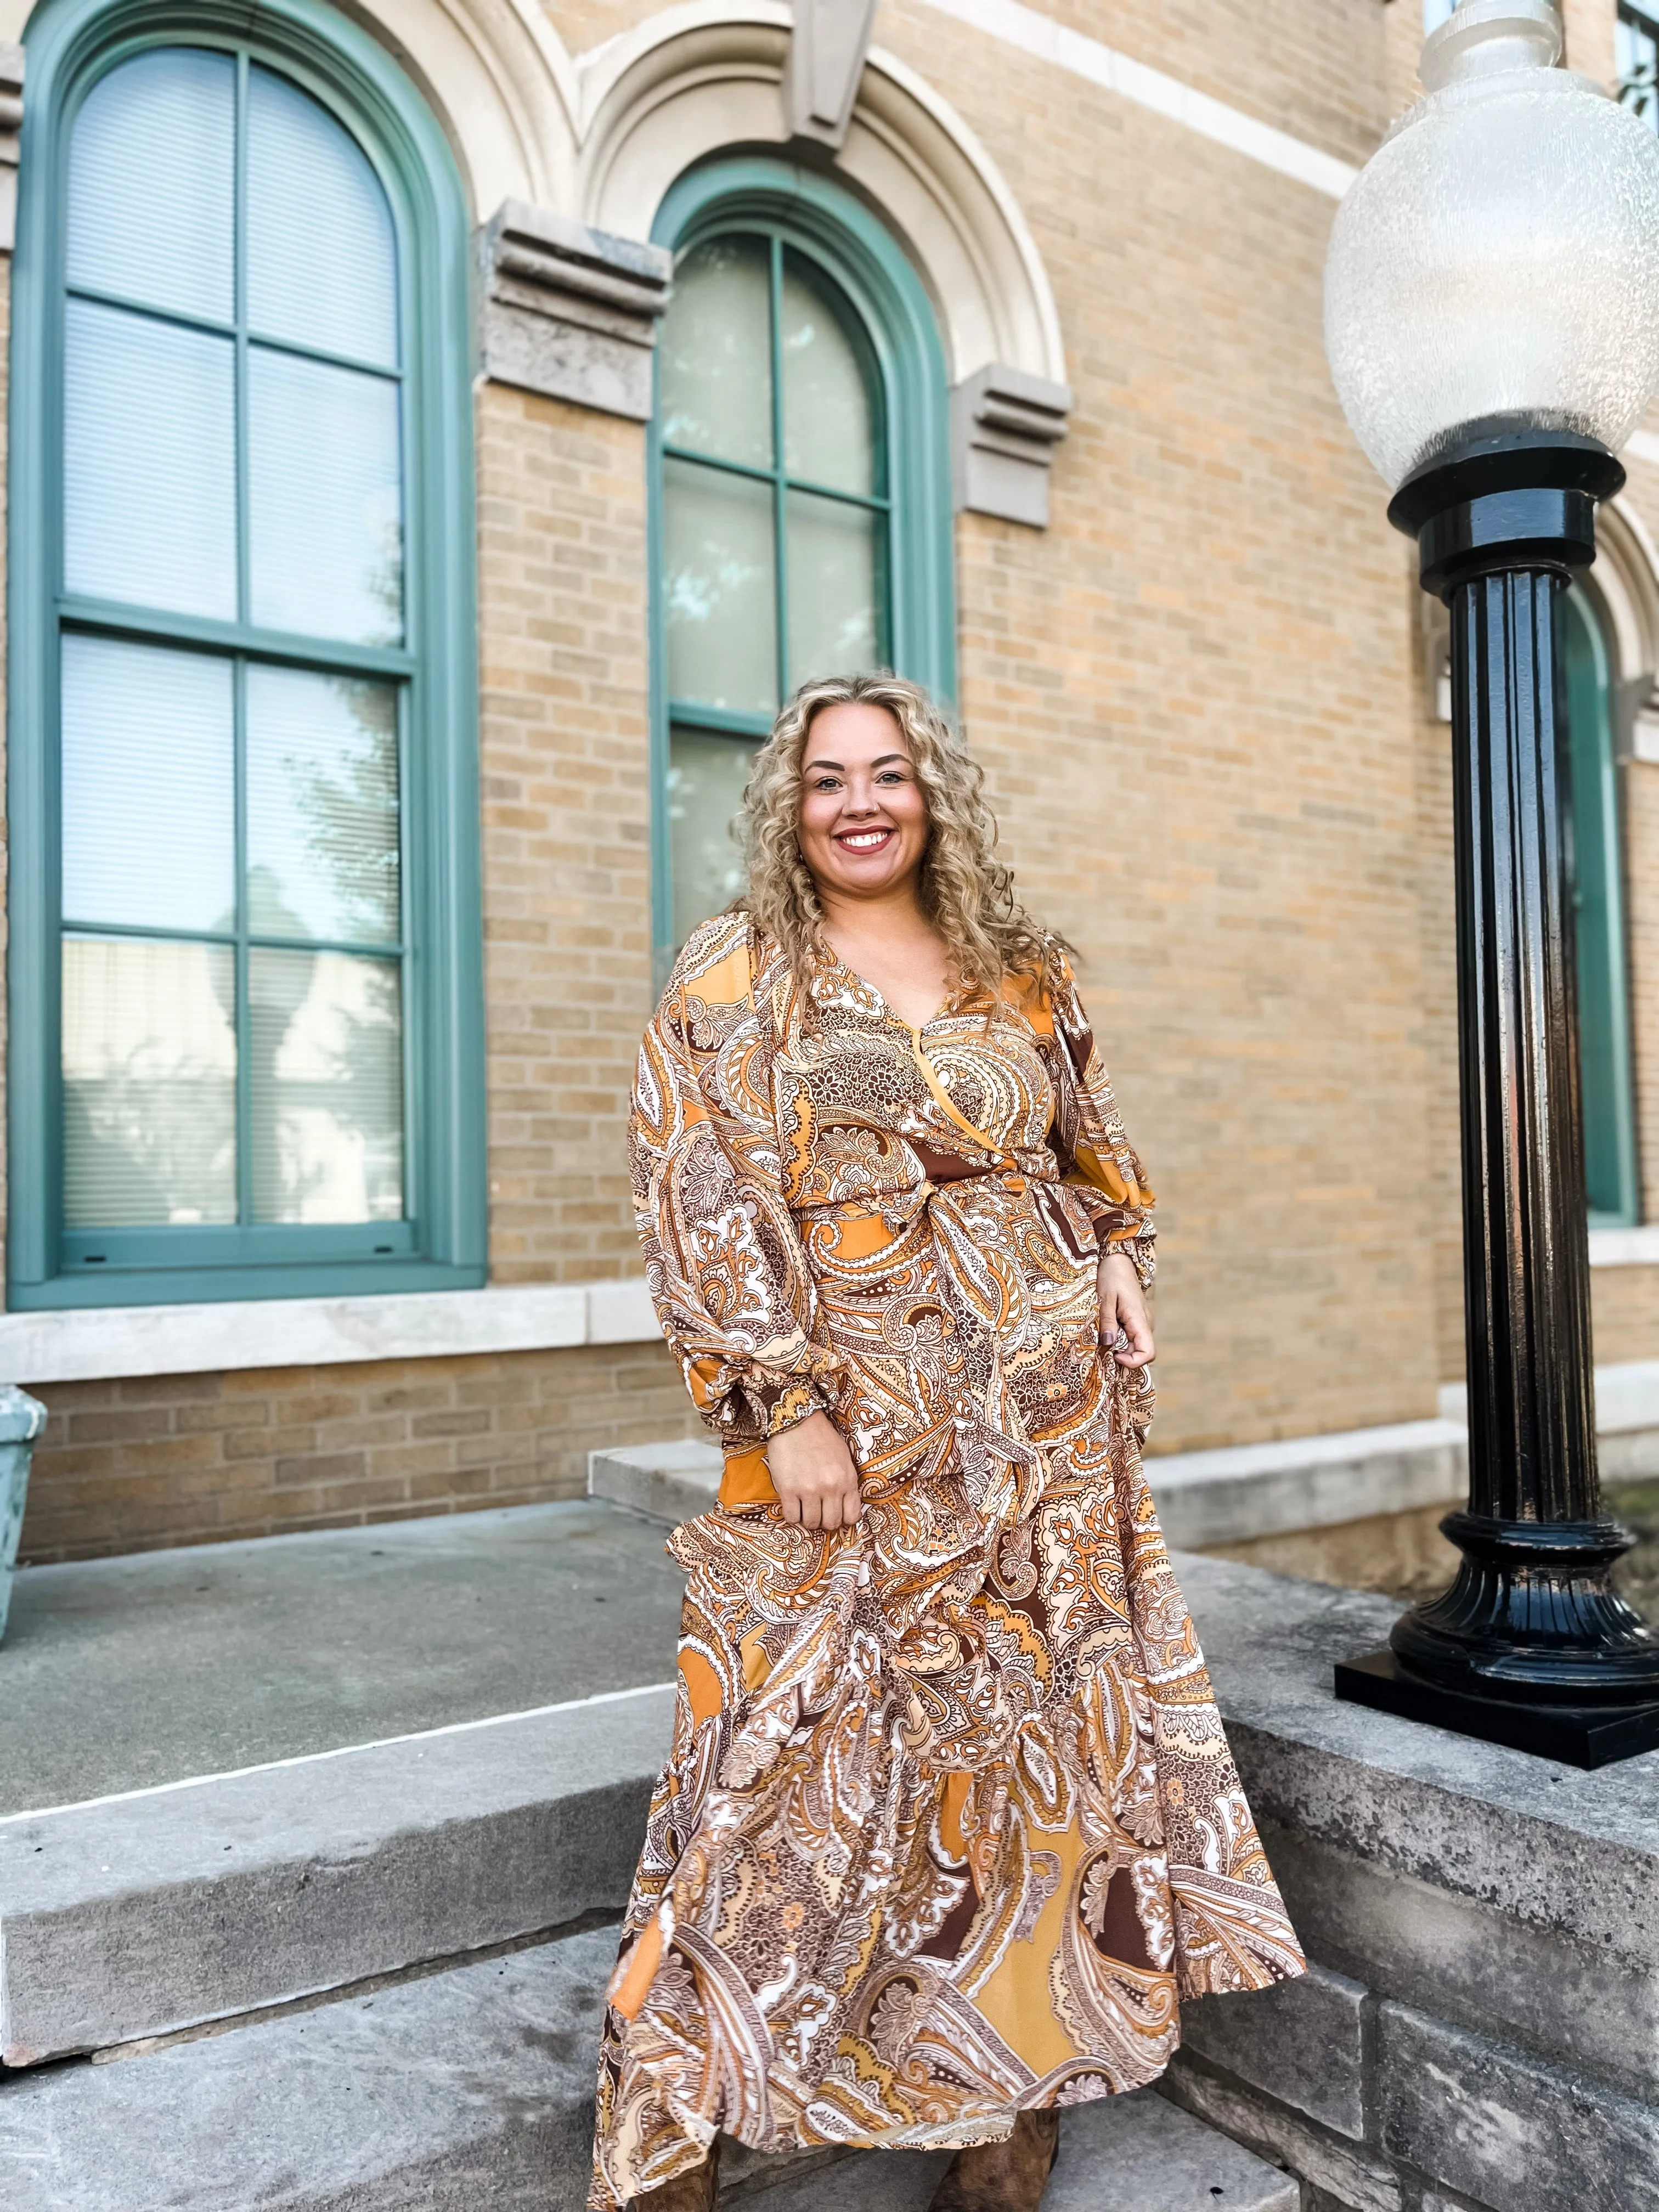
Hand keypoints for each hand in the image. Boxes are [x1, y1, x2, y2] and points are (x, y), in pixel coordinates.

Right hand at [766, 1410, 862, 1530]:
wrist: (796, 1420)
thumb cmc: (821, 1437)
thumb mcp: (844, 1458)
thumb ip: (847, 1482)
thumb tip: (845, 1505)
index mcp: (848, 1479)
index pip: (852, 1516)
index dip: (843, 1519)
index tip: (836, 1515)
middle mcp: (831, 1487)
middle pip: (831, 1523)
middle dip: (825, 1521)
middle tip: (818, 1513)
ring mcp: (809, 1490)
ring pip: (811, 1523)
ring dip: (808, 1519)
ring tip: (804, 1508)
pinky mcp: (788, 1489)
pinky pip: (792, 1517)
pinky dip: (793, 1516)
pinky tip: (793, 1505)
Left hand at [1098, 1251, 1154, 1368]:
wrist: (1118, 1262)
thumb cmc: (1111, 1277)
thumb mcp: (1105, 1298)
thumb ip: (1107, 1321)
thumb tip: (1108, 1344)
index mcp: (1140, 1320)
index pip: (1148, 1353)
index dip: (1132, 1361)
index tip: (1113, 1355)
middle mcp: (1146, 1324)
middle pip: (1140, 1352)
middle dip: (1121, 1355)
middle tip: (1100, 1347)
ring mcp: (1142, 1323)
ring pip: (1134, 1345)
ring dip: (1118, 1347)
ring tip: (1101, 1336)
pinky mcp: (1136, 1321)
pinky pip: (1131, 1337)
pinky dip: (1118, 1339)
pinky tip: (1106, 1330)